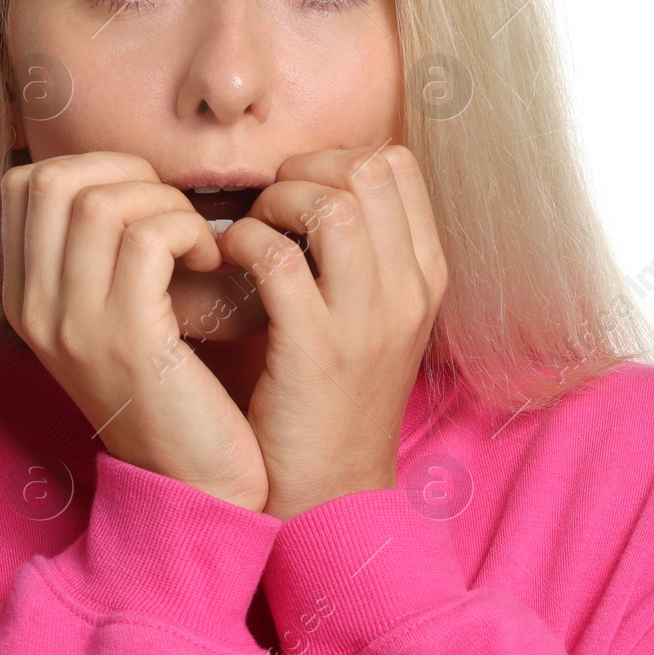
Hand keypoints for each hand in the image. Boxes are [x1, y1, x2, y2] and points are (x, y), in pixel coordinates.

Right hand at [1, 151, 270, 510]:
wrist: (193, 481)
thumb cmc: (173, 389)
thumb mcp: (115, 316)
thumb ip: (100, 253)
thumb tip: (128, 176)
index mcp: (24, 299)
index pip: (22, 185)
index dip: (91, 168)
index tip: (143, 202)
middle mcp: (34, 310)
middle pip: (51, 180)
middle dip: (126, 174)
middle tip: (172, 214)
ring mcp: (73, 326)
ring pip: (101, 203)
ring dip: (165, 205)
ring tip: (195, 244)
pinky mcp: (126, 340)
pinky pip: (147, 239)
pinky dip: (188, 232)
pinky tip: (210, 263)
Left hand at [215, 145, 447, 521]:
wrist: (331, 496)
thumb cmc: (335, 401)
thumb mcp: (373, 320)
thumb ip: (361, 255)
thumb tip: (313, 187)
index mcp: (425, 277)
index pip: (396, 166)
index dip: (335, 158)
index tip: (297, 190)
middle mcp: (407, 292)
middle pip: (368, 171)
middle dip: (304, 170)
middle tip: (268, 207)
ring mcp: (367, 322)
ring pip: (330, 205)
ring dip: (274, 203)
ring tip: (250, 232)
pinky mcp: (315, 352)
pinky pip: (277, 258)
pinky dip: (243, 244)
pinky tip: (228, 263)